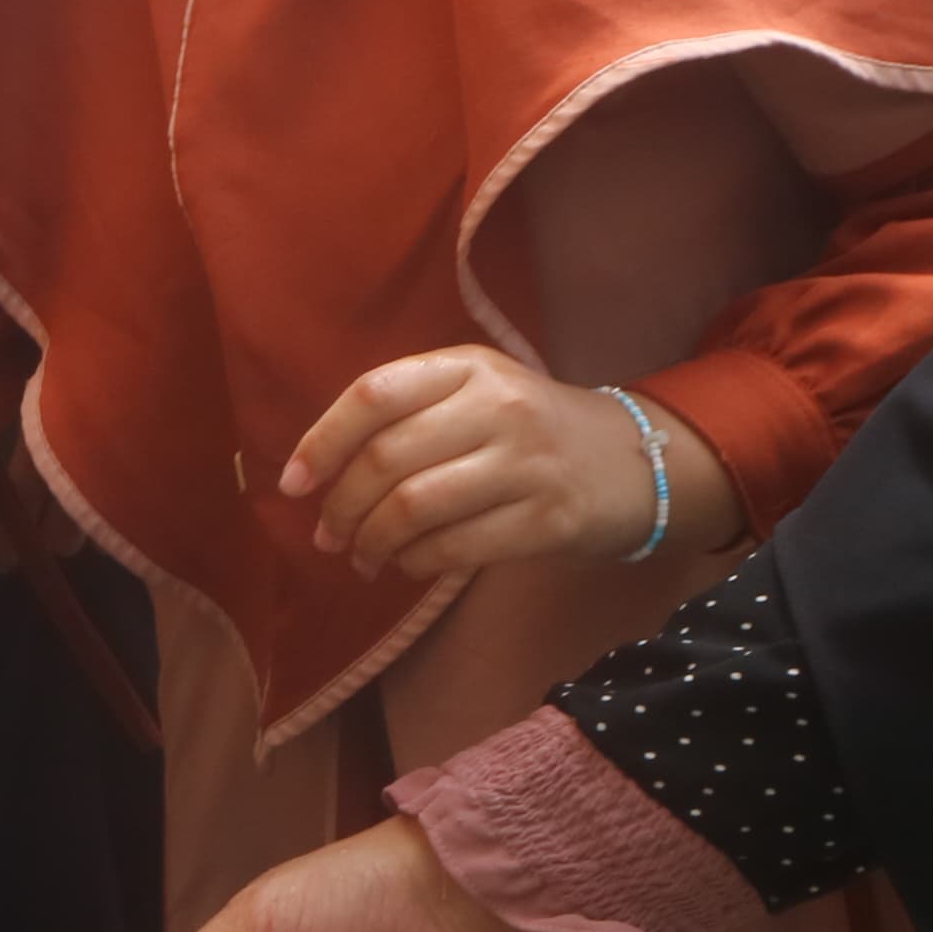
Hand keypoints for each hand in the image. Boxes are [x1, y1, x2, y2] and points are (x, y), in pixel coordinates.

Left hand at [282, 344, 726, 579]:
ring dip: (373, 542)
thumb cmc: (530, 430)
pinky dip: (416, 563)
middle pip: (387, 460)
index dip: (322, 441)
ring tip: (362, 558)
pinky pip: (455, 547)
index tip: (294, 483)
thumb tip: (316, 470)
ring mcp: (528, 463)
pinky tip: (409, 564)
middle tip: (328, 536)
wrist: (638, 460)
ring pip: (416, 507)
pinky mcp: (549, 519)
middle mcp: (499, 407)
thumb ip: (407, 414)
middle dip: (342, 507)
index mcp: (468, 367)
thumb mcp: (477, 393)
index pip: (374, 394)